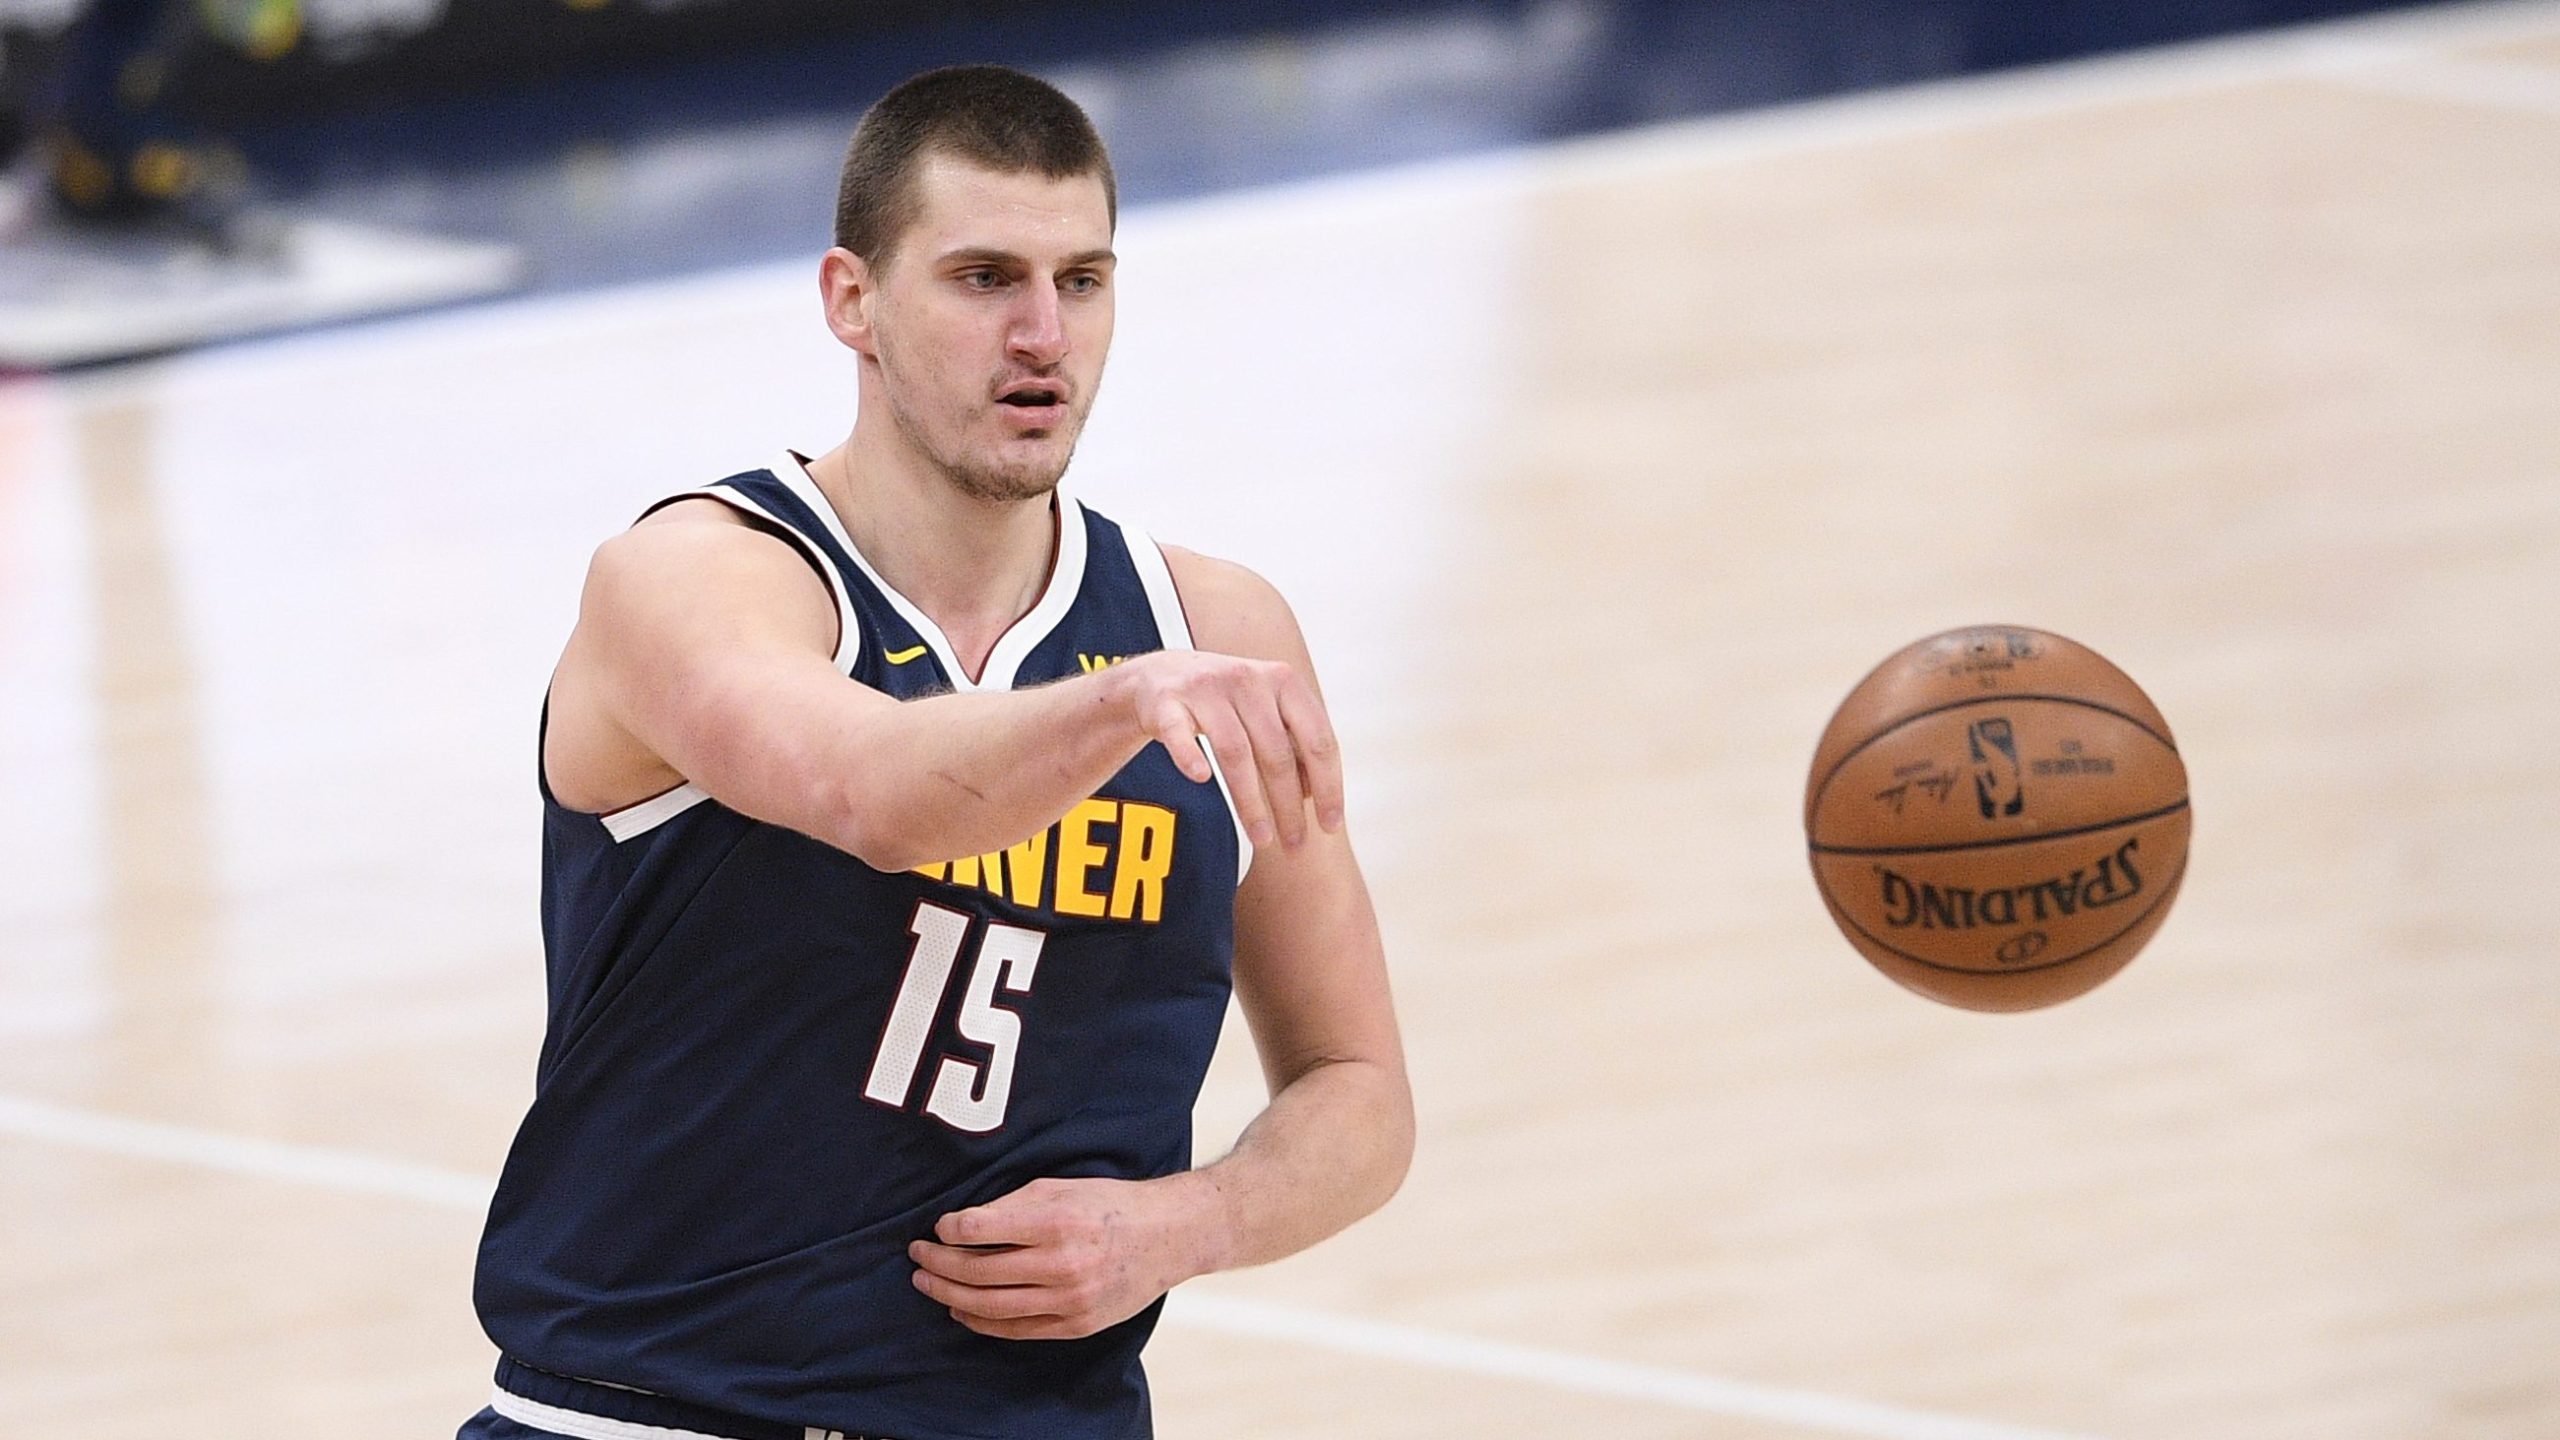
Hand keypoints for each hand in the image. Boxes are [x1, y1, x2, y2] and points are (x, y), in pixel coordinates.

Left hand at [910, 1174, 1219, 1339]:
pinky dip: (981, 1322)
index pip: (977, 1230)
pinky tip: (962, 1311)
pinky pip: (1015, 1330)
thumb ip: (1011, 1206)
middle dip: (937, 1265)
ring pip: (989, 1307)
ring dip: (949, 1296)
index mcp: (1055, 1221)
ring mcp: (1069, 1300)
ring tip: (928, 1284)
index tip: (939, 1227)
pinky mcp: (1075, 1325)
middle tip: (918, 1257)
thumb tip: (961, 1225)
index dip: (948, 1229)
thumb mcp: (1061, 1187)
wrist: (1168, 1236)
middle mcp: (1061, 1264)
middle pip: (976, 1272)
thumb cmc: (1111, 1204)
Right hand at [1108, 650, 1342, 850]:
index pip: (1317, 739)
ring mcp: (1206, 688)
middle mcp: (1248, 679)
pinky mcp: (1168, 702)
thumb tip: (1314, 795)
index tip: (1331, 826)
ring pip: (1234, 751)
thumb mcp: (1268, 711)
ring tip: (1262, 838)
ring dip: (1250, 802)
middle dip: (1288, 806)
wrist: (1161, 675)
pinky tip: (1200, 778)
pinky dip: (1190, 756)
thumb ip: (1295, 744)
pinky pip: (1180, 734)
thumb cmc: (1227, 702)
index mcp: (1283, 680)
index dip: (1328, 786)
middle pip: (1276, 752)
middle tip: (1296, 845)